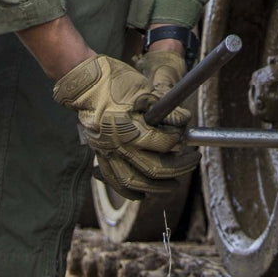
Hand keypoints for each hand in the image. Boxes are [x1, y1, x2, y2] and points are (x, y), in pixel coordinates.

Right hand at [52, 55, 197, 195]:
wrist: (85, 82)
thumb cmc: (114, 82)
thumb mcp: (143, 90)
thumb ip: (164, 110)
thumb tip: (184, 121)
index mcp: (128, 128)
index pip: (161, 144)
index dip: (177, 140)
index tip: (184, 136)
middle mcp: (116, 145)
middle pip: (151, 169)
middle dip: (177, 168)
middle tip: (192, 161)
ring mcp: (106, 152)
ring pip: (132, 181)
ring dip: (156, 187)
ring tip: (173, 184)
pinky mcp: (100, 154)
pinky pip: (113, 180)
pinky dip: (128, 191)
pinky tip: (141, 195)